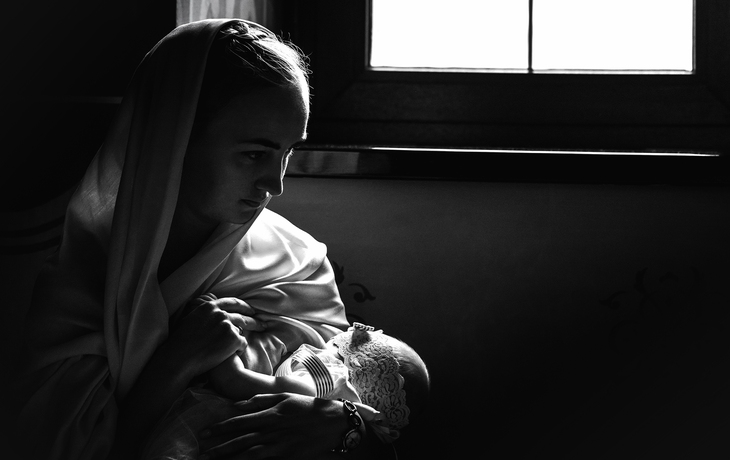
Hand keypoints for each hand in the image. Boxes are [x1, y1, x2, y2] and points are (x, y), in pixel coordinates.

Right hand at [163, 294, 265, 378]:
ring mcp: (228, 325)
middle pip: (242, 315)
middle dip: (254, 319)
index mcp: (210, 306)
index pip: (232, 302)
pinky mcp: (233, 339)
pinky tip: (235, 353)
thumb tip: (212, 306)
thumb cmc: (181, 342)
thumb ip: (204, 312)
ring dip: (249, 333)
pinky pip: (242, 343)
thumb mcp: (190, 318)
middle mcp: (221, 313)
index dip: (244, 306)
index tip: (251, 310)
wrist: (180, 357)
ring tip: (260, 334)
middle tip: (262, 323)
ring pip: (243, 329)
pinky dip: (240, 349)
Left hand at [198, 393, 346, 459]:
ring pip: (248, 453)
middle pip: (241, 439)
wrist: (333, 423)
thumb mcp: (285, 397)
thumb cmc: (308, 408)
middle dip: (220, 446)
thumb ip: (261, 400)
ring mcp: (279, 445)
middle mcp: (273, 429)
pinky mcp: (286, 457)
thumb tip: (238, 404)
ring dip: (229, 457)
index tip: (206, 432)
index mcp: (272, 413)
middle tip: (202, 451)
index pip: (241, 421)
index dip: (222, 427)